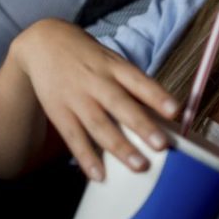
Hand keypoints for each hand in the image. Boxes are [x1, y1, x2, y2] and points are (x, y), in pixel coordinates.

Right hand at [12, 20, 179, 180]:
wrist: (43, 42)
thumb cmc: (88, 57)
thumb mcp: (111, 60)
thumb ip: (131, 85)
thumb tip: (162, 115)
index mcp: (113, 66)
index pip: (138, 80)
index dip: (157, 95)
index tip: (175, 111)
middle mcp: (96, 81)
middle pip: (120, 104)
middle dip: (141, 125)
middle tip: (162, 145)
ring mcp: (76, 97)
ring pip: (99, 124)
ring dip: (119, 146)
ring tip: (139, 165)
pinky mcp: (59, 111)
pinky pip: (73, 136)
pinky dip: (86, 156)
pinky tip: (99, 175)